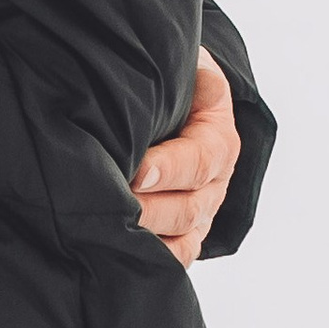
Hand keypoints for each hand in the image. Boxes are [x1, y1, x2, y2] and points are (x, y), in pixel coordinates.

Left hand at [132, 50, 239, 264]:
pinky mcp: (187, 231)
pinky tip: (122, 254)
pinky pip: (178, 256)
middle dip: (149, 209)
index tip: (137, 173)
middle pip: (190, 207)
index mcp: (218, 135)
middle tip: (111, 205)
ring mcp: (203, 209)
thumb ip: (163, 73)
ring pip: (184, 238)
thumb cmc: (170, 79)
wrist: (178, 99)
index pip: (200, 160)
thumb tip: (122, 73)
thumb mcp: (178, 66)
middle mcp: (217, 179)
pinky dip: (154, 260)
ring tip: (110, 232)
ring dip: (148, 238)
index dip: (170, 169)